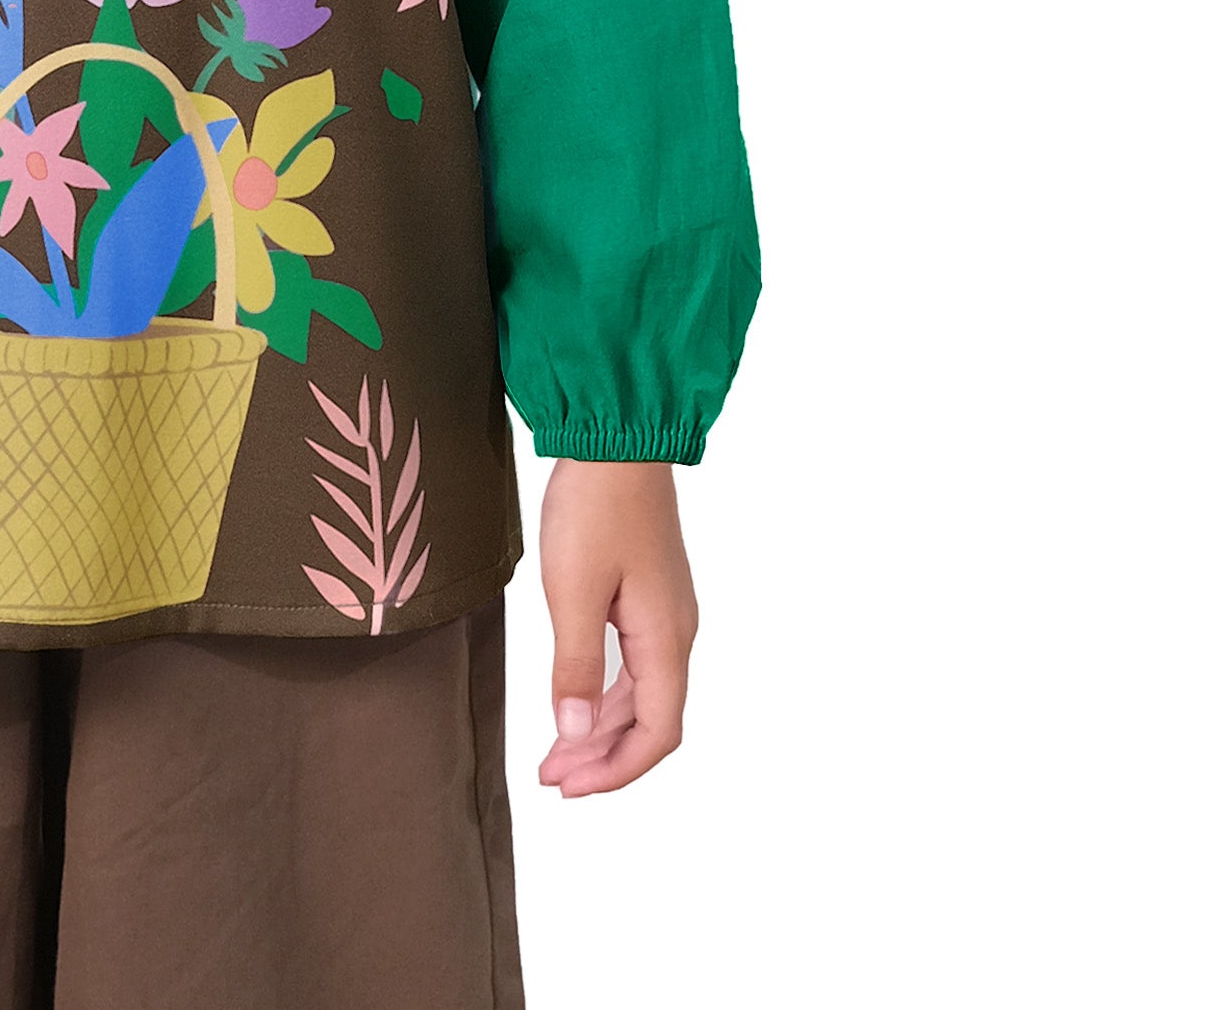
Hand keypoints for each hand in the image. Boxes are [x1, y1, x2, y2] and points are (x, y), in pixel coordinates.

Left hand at [534, 458, 697, 798]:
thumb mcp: (572, 589)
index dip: (617, 771)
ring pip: (640, 693)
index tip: (571, 787)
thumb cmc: (595, 508)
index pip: (657, 733)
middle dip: (603, 757)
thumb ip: (573, 665)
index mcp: (665, 639)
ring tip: (555, 751)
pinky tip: (573, 699)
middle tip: (552, 777)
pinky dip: (603, 692)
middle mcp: (676, 633)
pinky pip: (633, 663)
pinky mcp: (648, 594)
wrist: (616, 439)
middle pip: (650, 720)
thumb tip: (572, 732)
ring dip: (600, 728)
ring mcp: (665, 613)